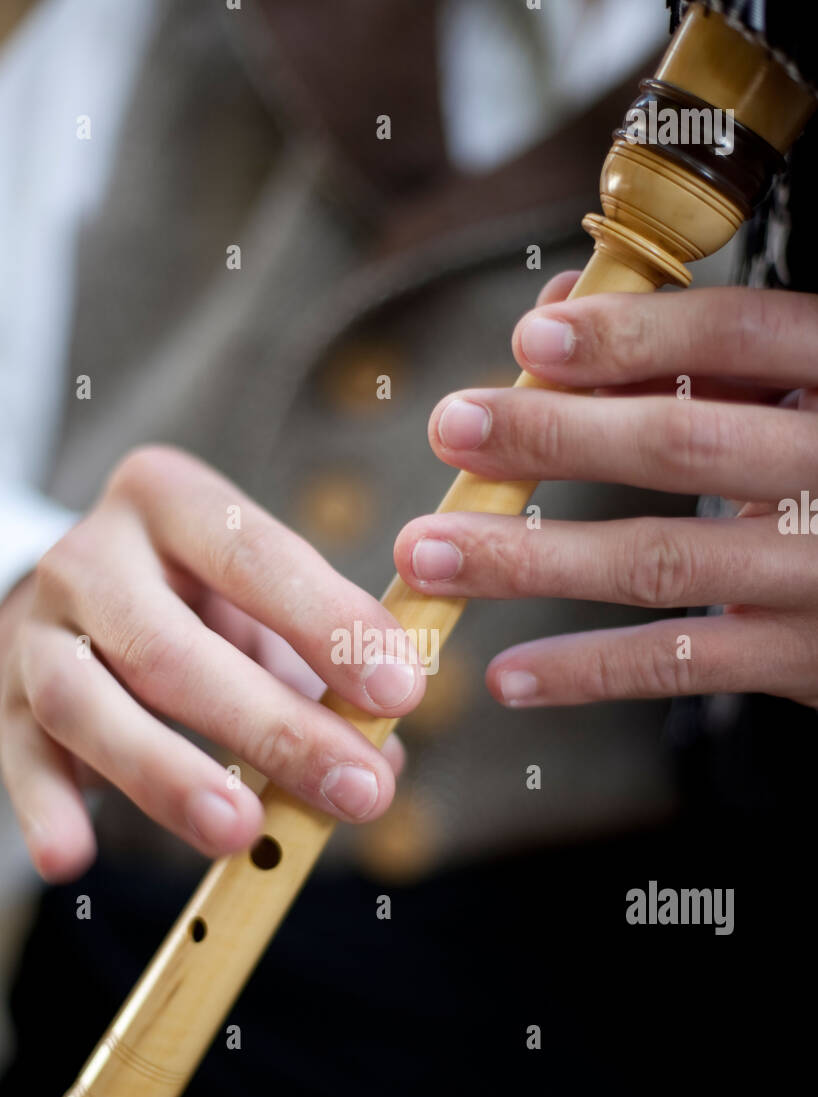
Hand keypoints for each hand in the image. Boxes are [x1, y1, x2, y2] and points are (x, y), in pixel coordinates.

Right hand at [0, 447, 421, 880]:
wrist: (80, 599)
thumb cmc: (203, 606)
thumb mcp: (264, 609)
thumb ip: (323, 670)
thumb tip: (387, 761)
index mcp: (171, 501)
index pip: (253, 555)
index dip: (327, 622)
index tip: (401, 693)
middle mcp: (91, 555)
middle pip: (170, 646)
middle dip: (272, 726)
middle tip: (356, 791)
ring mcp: (39, 628)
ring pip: (85, 702)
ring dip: (166, 775)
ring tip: (242, 833)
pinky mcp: (7, 698)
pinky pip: (21, 758)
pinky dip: (46, 810)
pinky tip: (73, 859)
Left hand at [395, 274, 817, 710]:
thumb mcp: (796, 398)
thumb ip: (692, 355)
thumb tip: (557, 309)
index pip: (741, 336)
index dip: (632, 334)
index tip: (528, 337)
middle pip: (684, 444)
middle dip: (554, 434)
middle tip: (450, 429)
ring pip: (661, 560)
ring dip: (531, 558)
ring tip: (429, 554)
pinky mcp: (805, 658)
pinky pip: (680, 661)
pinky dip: (586, 670)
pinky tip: (509, 674)